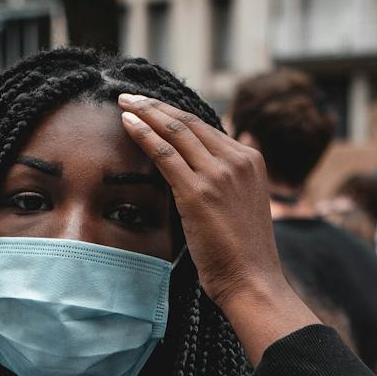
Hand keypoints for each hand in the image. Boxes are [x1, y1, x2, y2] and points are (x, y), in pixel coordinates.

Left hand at [118, 94, 318, 362]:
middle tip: (130, 95)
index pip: (206, 128)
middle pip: (189, 122)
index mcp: (251, 161)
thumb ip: (236, 179)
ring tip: (124, 102)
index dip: (175, 114)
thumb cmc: (243, 254)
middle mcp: (237, 160)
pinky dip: (143, 134)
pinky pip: (165, 153)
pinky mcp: (198, 192)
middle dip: (156, 105)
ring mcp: (219, 174)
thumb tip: (231, 153)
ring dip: (146, 112)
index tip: (153, 107)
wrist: (252, 281)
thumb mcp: (246, 207)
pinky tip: (127, 124)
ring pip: (176, 131)